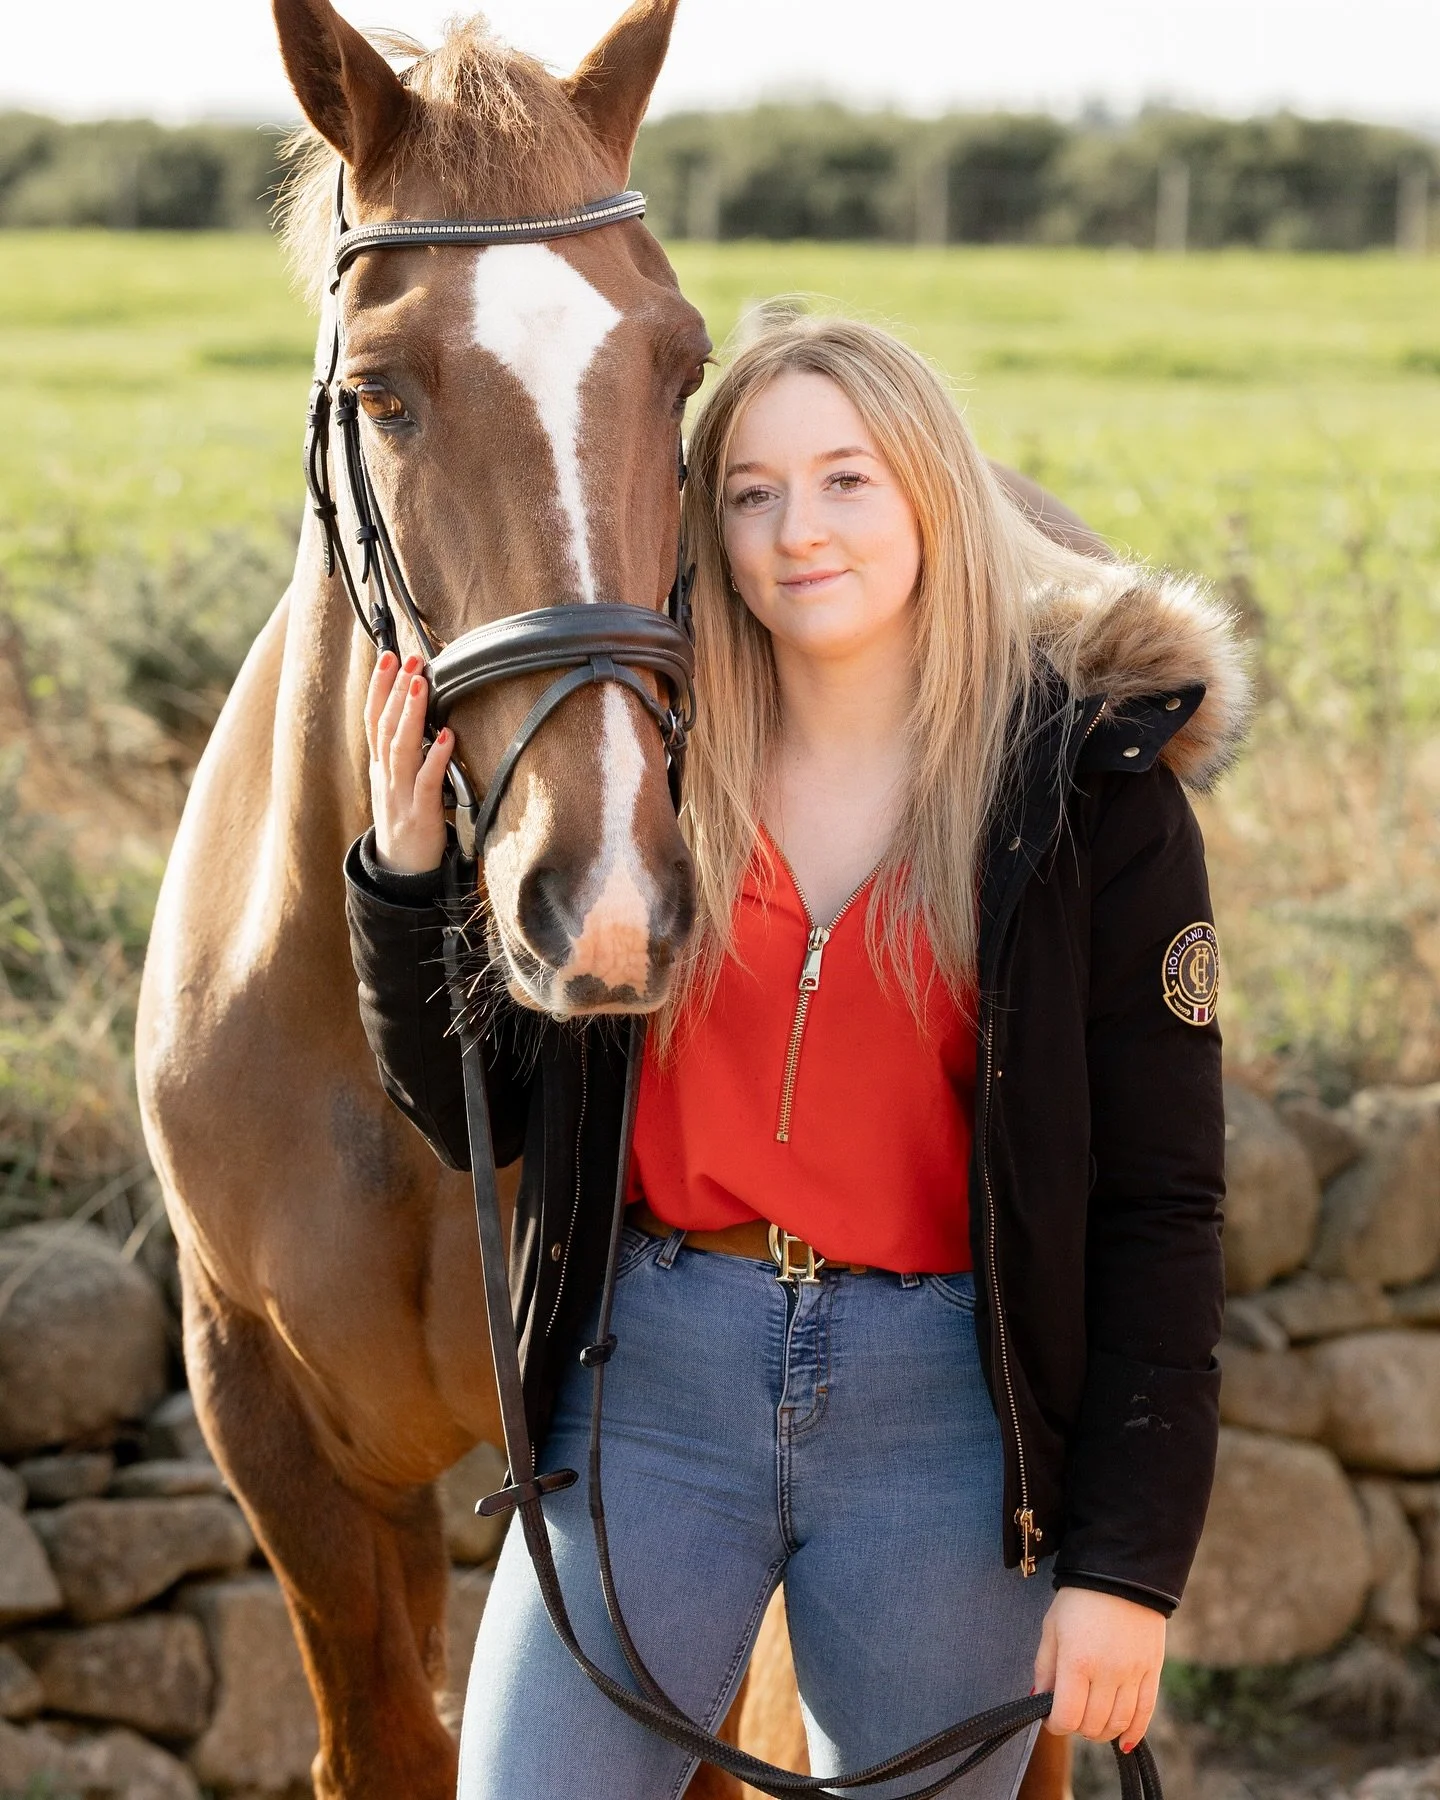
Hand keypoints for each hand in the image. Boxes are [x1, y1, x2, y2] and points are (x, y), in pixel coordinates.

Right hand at [364, 650, 453, 873]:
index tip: (388, 657)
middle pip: (384, 726)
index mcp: (380, 766)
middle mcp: (385, 776)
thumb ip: (406, 753)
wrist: (401, 872)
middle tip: (408, 659)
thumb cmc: (406, 821)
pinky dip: (434, 757)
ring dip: (411, 714)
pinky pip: (426, 782)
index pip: (373, 719)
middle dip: (395, 690)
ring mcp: (399, 794)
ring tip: (421, 684)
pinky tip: (445, 736)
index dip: (379, 687)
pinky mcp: (419, 814)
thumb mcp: (399, 783)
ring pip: (400, 748)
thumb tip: (422, 718)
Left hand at [1034, 1587, 1164, 1754]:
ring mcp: (1133, 1673)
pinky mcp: (1153, 1671)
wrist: (1121, 1573)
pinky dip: (1134, 1732)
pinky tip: (1124, 1740)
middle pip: (1092, 1725)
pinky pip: (1145, 1713)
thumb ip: (1045, 1667)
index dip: (1055, 1725)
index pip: (1066, 1717)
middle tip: (1072, 1713)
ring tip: (1093, 1721)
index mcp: (1077, 1661)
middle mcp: (1107, 1672)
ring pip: (1118, 1724)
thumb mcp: (1052, 1627)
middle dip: (1077, 1726)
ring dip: (1102, 1731)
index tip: (1050, 1718)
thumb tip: (1040, 1701)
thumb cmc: (1079, 1599)